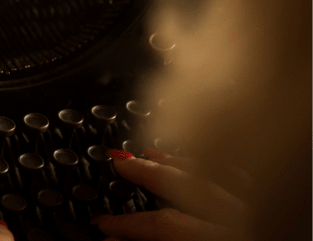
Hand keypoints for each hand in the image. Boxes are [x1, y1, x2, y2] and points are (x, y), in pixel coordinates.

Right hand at [92, 149, 248, 240]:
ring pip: (211, 171)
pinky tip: (201, 160)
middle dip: (144, 173)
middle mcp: (239, 218)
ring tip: (148, 153)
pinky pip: (241, 174)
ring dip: (177, 162)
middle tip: (116, 163)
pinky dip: (215, 163)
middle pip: (182, 185)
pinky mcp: (278, 204)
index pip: (159, 228)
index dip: (126, 226)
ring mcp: (260, 207)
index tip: (102, 226)